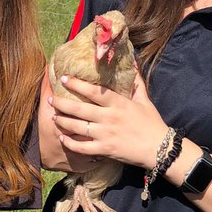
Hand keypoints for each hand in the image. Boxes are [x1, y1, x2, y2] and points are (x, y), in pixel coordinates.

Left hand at [50, 73, 169, 171]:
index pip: (93, 92)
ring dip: (62, 122)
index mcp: (118, 103)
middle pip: (79, 109)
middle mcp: (109, 118)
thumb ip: (135, 82)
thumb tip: (133, 62)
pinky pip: (82, 147)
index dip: (76, 84)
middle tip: (51, 100)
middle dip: (62, 104)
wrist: (159, 149)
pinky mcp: (104, 150)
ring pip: (77, 127)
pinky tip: (62, 137)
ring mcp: (105, 135)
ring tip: (53, 117)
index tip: (64, 78)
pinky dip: (70, 143)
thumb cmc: (152, 123)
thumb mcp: (145, 100)